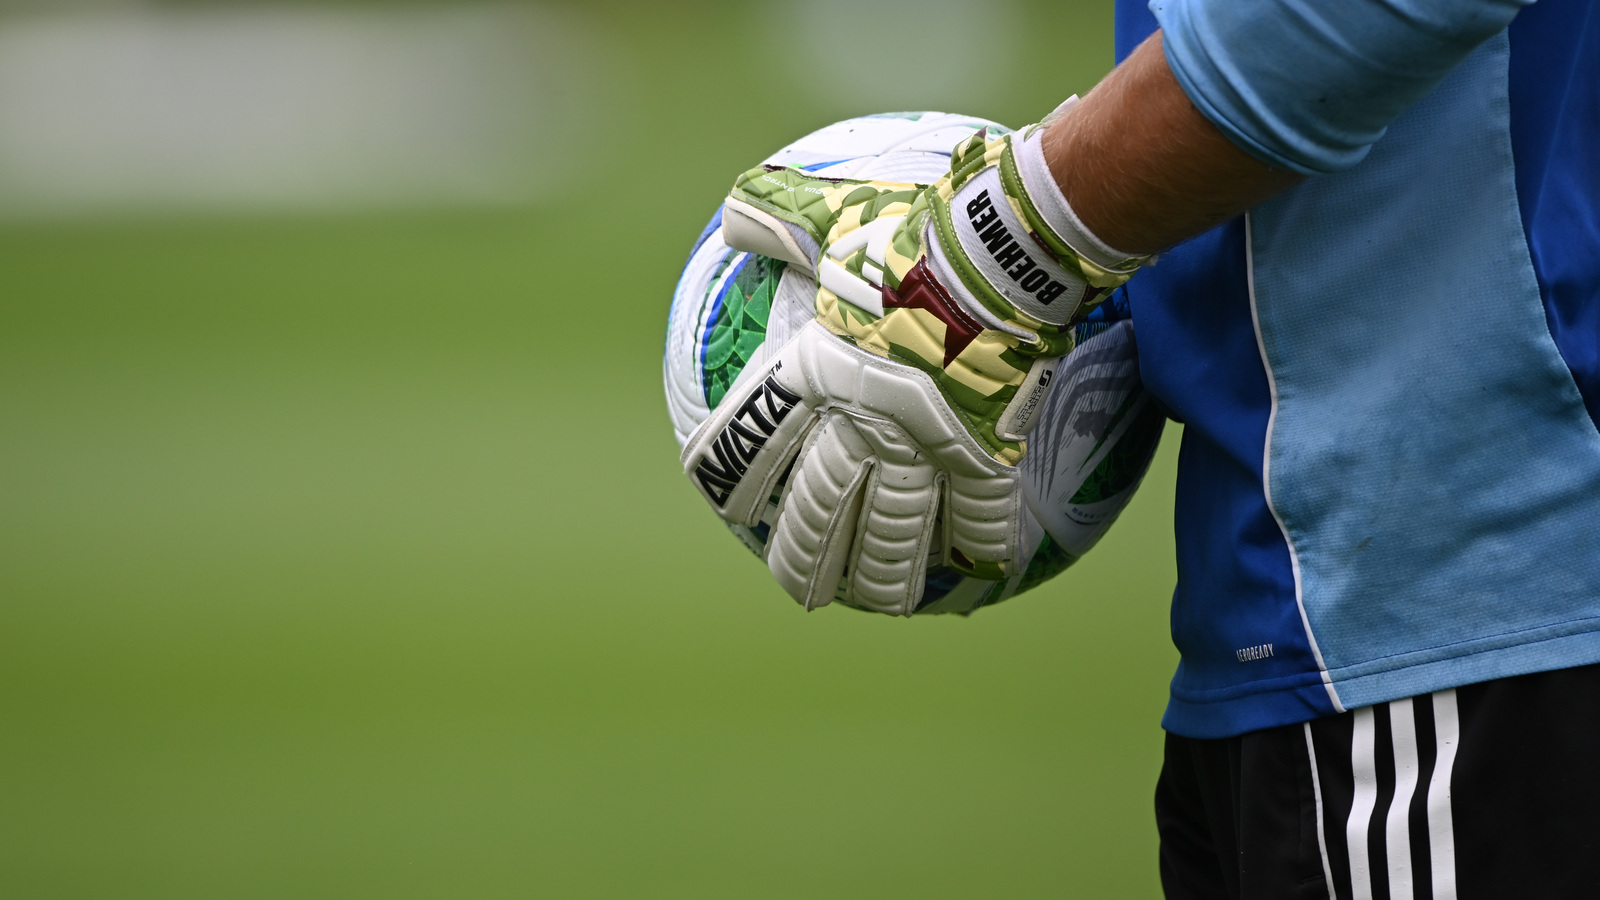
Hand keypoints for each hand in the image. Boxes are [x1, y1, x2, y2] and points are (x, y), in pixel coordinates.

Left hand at [681, 113, 1149, 613]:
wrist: (996, 253)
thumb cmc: (908, 232)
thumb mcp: (828, 213)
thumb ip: (775, 216)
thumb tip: (731, 214)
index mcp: (813, 376)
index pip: (753, 441)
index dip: (733, 476)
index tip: (726, 504)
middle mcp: (860, 427)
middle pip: (820, 513)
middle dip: (804, 556)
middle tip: (798, 584)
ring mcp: (922, 448)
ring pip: (895, 534)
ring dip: (882, 574)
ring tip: (876, 599)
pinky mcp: (985, 451)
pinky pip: (981, 512)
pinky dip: (980, 545)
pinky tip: (983, 570)